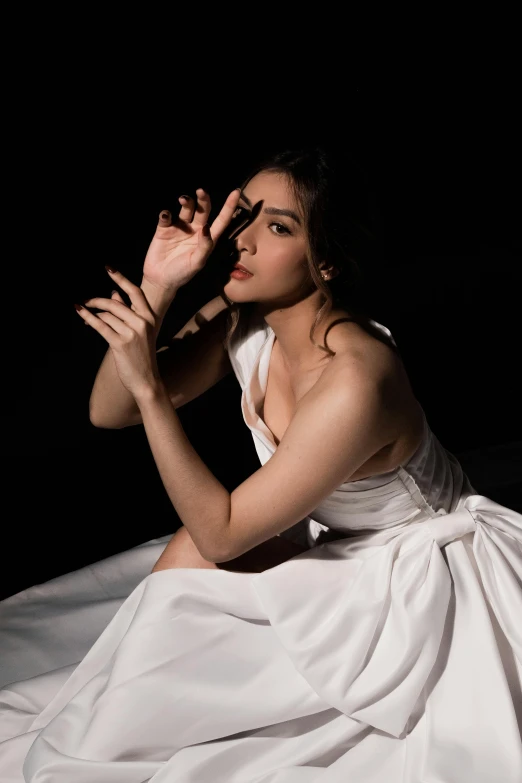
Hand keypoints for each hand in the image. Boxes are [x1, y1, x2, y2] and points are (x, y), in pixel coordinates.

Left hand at [76, 268, 162, 399]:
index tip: (108, 269)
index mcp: (150, 318)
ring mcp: (132, 333)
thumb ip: (127, 312)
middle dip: (97, 300)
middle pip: (115, 302)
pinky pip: (100, 325)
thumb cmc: (142, 356)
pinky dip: (88, 318)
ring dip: (93, 313)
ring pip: (107, 314)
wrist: (146, 380)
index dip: (121, 279)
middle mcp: (142, 322)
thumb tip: (114, 294)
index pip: (135, 292)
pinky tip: (80, 313)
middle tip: (86, 301)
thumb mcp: (139, 332)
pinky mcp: (120, 343)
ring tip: (85, 314)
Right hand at [142, 187, 241, 293]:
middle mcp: (195, 230)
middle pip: (203, 209)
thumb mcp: (197, 263)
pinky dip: (166, 214)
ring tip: (183, 199)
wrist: (161, 280)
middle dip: (203, 199)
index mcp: (207, 238)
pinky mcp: (164, 229)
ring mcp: (180, 228)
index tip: (236, 192)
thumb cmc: (182, 274)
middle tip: (201, 191)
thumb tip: (206, 227)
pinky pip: (166, 216)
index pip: (221, 220)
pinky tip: (166, 216)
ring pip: (186, 209)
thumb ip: (204, 246)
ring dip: (186, 202)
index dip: (229, 207)